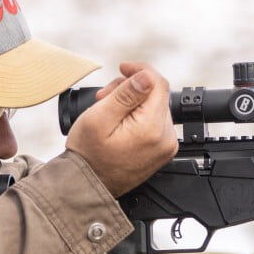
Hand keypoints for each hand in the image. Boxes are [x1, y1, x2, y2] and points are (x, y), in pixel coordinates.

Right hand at [66, 62, 177, 196]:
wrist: (87, 185)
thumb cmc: (88, 155)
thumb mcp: (100, 118)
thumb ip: (126, 95)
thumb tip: (147, 76)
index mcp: (153, 129)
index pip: (158, 84)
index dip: (140, 70)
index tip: (122, 67)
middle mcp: (166, 139)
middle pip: (156, 95)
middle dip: (130, 89)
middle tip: (105, 97)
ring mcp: (166, 146)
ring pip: (155, 107)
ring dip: (132, 102)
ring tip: (108, 109)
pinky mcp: (162, 150)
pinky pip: (154, 122)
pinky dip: (137, 115)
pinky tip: (119, 120)